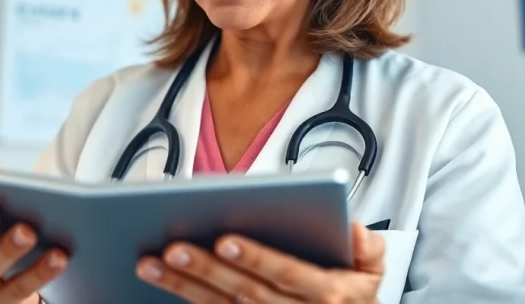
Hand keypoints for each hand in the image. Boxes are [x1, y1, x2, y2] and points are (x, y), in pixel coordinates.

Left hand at [136, 220, 383, 302]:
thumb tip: (354, 229)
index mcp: (330, 294)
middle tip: (172, 247)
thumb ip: (368, 248)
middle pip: (246, 294)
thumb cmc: (355, 295)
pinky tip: (160, 287)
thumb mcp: (374, 272)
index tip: (225, 239)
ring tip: (150, 264)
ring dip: (183, 288)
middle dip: (207, 271)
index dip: (256, 258)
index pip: (287, 274)